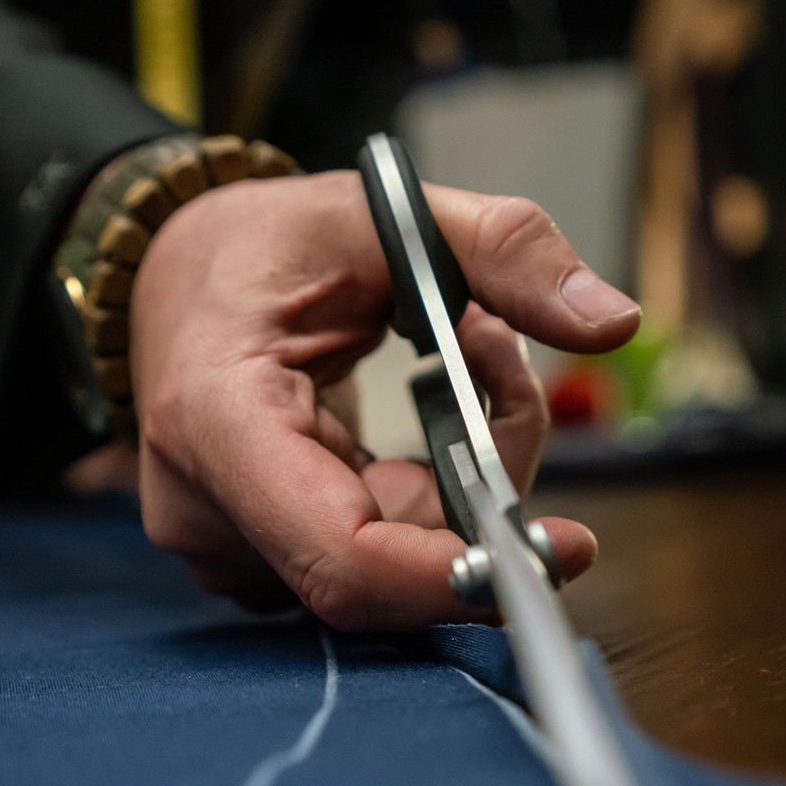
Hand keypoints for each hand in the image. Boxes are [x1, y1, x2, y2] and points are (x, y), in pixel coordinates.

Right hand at [129, 171, 639, 630]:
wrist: (171, 274)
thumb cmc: (256, 246)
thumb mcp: (381, 211)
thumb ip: (506, 251)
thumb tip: (614, 322)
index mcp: (217, 423)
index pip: (346, 557)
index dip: (457, 575)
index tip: (555, 548)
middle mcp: (206, 508)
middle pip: (390, 563)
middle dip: (482, 481)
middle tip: (503, 362)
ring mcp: (226, 545)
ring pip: (396, 562)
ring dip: (461, 477)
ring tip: (463, 355)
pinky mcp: (256, 557)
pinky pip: (376, 555)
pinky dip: (428, 493)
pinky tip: (428, 413)